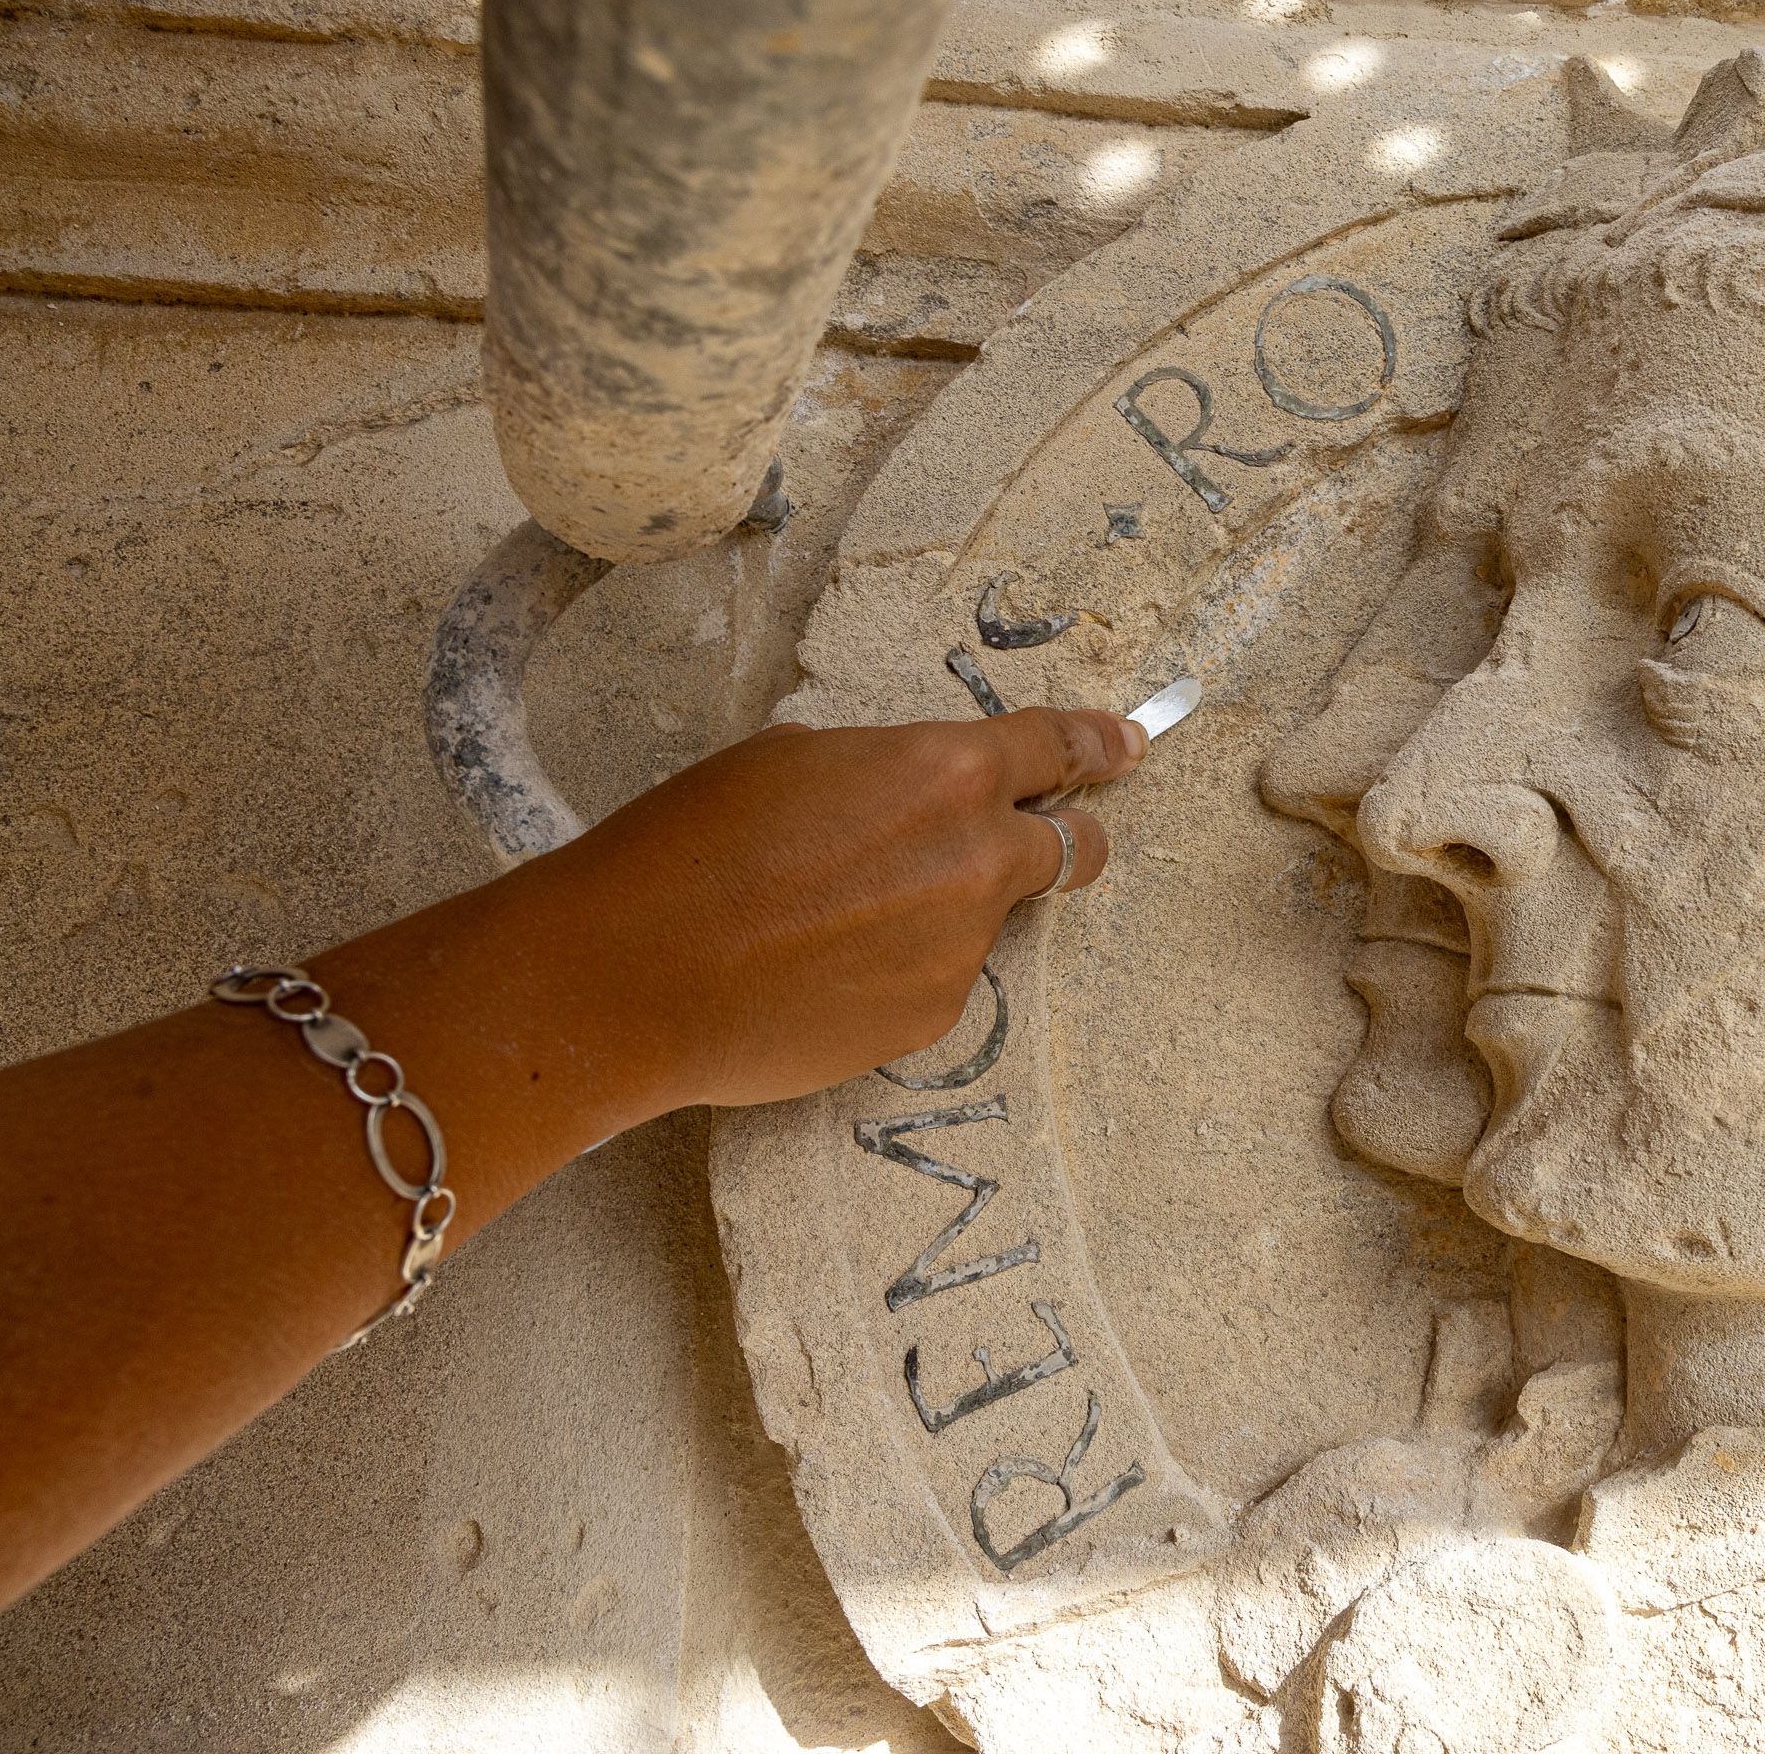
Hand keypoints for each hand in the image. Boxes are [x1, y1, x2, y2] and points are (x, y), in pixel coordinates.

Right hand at [511, 708, 1144, 1110]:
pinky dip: (895, 972)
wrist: (637, 976)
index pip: (1054, 749)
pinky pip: (933, 980)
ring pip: (978, 920)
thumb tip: (910, 798)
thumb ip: (884, 773)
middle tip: (1049, 843)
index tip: (1128, 745)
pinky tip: (814, 973)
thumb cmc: (691, 849)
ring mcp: (961, 950)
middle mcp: (976, 861)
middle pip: (1070, 850)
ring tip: (825, 922)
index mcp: (945, 772)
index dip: (1098, 744)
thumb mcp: (791, 761)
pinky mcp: (933, 1019)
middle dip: (1070, 842)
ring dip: (935, 913)